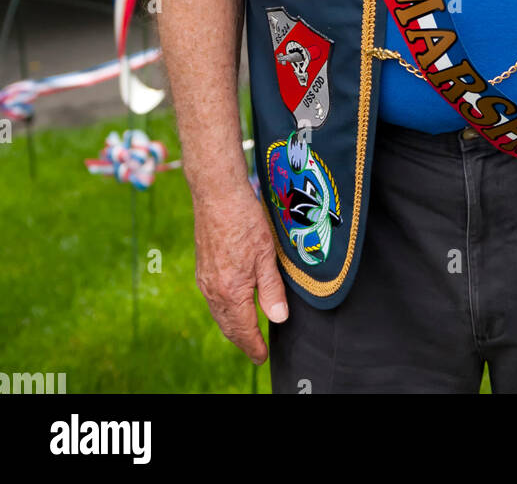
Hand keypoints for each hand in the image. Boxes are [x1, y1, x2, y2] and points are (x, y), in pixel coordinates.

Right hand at [193, 181, 288, 363]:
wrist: (217, 195)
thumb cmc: (244, 221)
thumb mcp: (266, 255)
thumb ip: (272, 290)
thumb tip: (278, 319)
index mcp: (230, 292)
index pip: (243, 329)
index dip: (253, 346)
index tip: (261, 357)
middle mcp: (213, 290)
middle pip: (228, 326)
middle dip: (242, 341)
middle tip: (255, 351)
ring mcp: (205, 279)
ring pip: (219, 314)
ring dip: (232, 327)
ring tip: (245, 333)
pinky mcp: (202, 268)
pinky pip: (213, 300)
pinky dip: (223, 311)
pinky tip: (231, 306)